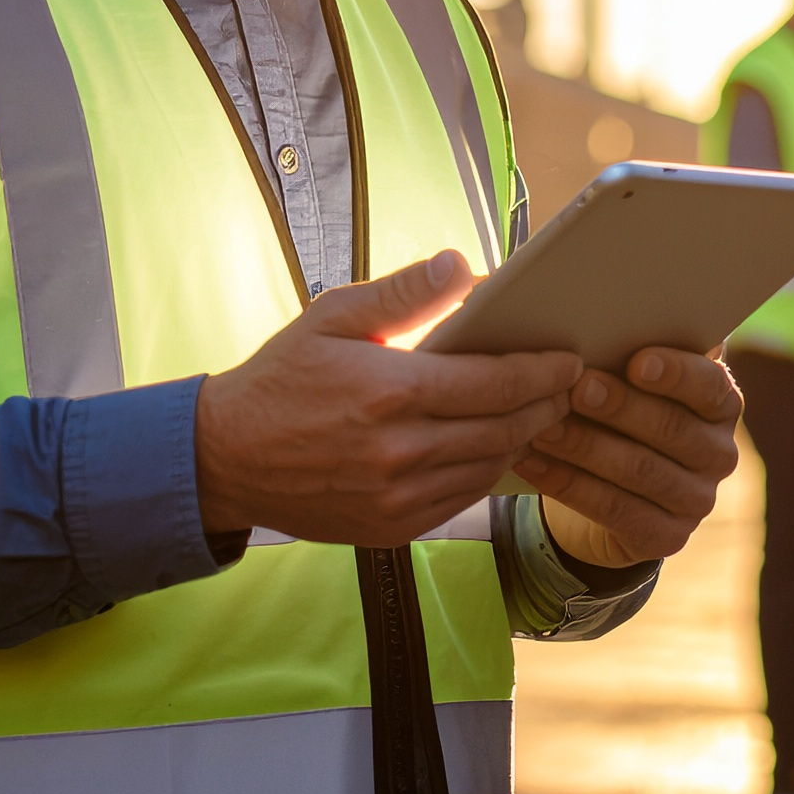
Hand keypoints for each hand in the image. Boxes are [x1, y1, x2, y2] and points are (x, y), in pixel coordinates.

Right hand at [195, 250, 581, 546]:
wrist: (225, 457)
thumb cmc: (281, 378)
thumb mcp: (333, 317)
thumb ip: (403, 293)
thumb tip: (461, 265)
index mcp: (391, 390)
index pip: (494, 381)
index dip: (542, 370)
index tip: (568, 358)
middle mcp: (400, 450)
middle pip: (503, 428)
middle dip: (545, 405)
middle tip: (568, 386)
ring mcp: (396, 497)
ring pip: (488, 468)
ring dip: (521, 441)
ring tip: (538, 414)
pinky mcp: (390, 528)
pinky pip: (460, 500)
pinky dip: (485, 473)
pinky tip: (492, 448)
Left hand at [515, 348, 741, 567]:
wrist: (608, 488)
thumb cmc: (616, 411)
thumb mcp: (627, 379)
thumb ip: (626, 350)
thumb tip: (588, 310)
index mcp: (721, 403)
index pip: (710, 386)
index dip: (676, 374)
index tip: (637, 362)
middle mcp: (719, 453)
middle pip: (672, 428)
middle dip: (620, 407)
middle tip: (576, 388)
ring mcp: (697, 500)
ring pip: (640, 470)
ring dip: (586, 446)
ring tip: (543, 426)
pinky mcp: (666, 537)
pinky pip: (615, 510)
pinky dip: (569, 485)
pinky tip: (533, 464)